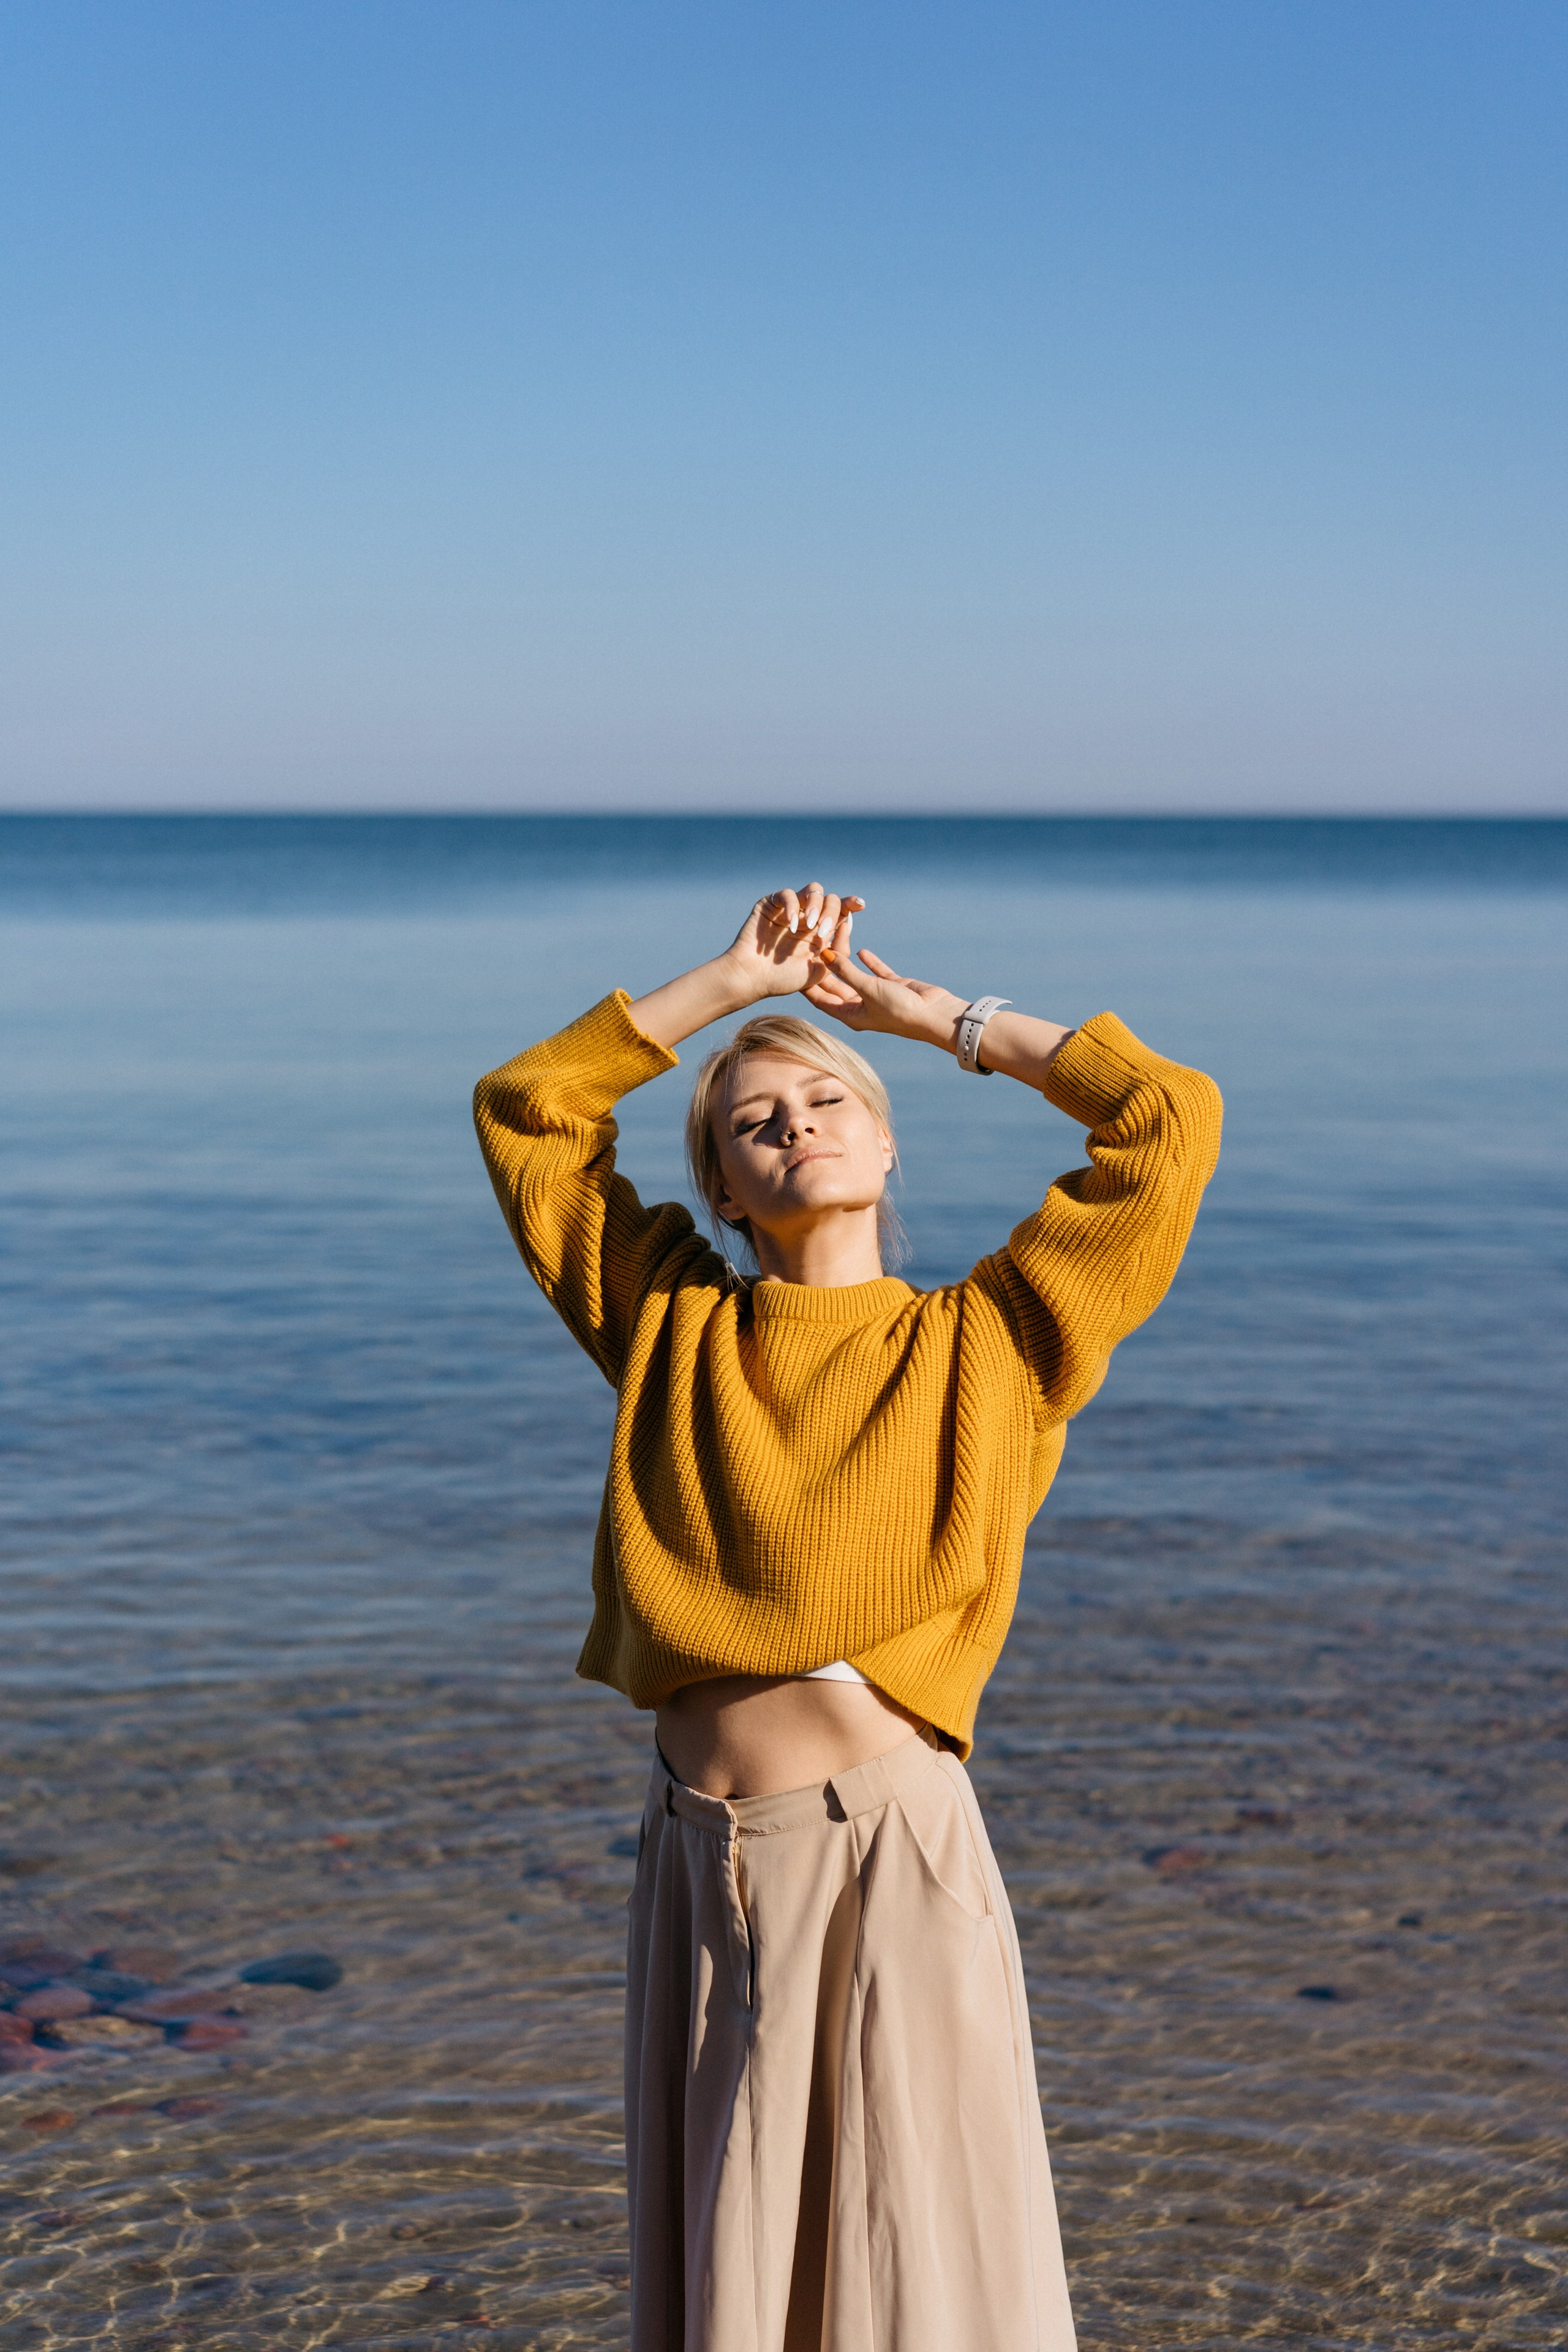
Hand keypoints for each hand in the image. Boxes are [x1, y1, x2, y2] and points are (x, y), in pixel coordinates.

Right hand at [723, 883, 866, 1002]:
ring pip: (812, 890)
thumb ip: (839, 950)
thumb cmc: (785, 978)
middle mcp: (807, 917)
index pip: (841, 911)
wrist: (753, 978)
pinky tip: (792, 924)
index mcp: (820, 931)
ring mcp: (789, 909)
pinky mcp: (771, 904)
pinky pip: (786, 894)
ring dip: (815, 905)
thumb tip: (847, 923)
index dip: (851, 903)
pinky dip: (792, 906)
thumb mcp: (821, 969)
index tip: (860, 905)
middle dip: (831, 912)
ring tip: (809, 926)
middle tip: (821, 930)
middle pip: (829, 899)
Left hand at [802, 946, 966, 1047]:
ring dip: (846, 960)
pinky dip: (867, 962)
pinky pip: (875, 972)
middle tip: (812, 946)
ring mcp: (877, 997)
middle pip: (835, 985)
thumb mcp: (867, 989)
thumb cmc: (899, 1009)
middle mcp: (860, 1007)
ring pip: (855, 976)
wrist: (934, 1014)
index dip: (807, 983)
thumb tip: (824, 954)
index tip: (793, 966)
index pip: (820, 999)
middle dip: (825, 967)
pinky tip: (860, 949)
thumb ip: (845, 971)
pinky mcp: (893, 986)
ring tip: (835, 941)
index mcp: (850, 1015)